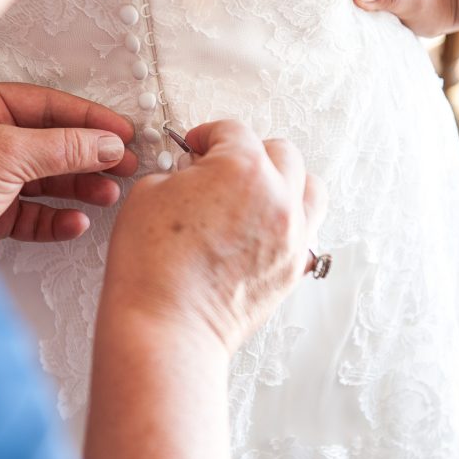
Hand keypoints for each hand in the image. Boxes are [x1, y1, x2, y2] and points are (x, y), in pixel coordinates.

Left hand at [0, 82, 136, 259]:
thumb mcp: (9, 153)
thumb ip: (65, 147)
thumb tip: (108, 143)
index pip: (47, 105)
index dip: (89, 119)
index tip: (123, 132)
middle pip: (52, 142)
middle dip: (90, 156)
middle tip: (125, 164)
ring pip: (47, 180)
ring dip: (79, 187)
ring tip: (108, 194)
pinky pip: (35, 214)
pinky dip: (57, 218)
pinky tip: (76, 221)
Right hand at [97, 121, 325, 356]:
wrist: (167, 327)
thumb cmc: (152, 266)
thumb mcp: (149, 194)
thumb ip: (179, 174)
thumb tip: (192, 177)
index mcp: (242, 168)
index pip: (233, 131)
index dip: (207, 135)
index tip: (195, 147)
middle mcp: (277, 197)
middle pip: (281, 152)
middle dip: (249, 152)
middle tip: (220, 167)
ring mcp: (293, 235)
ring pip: (308, 187)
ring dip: (284, 181)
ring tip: (256, 192)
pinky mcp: (294, 268)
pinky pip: (306, 229)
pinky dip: (288, 220)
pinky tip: (260, 227)